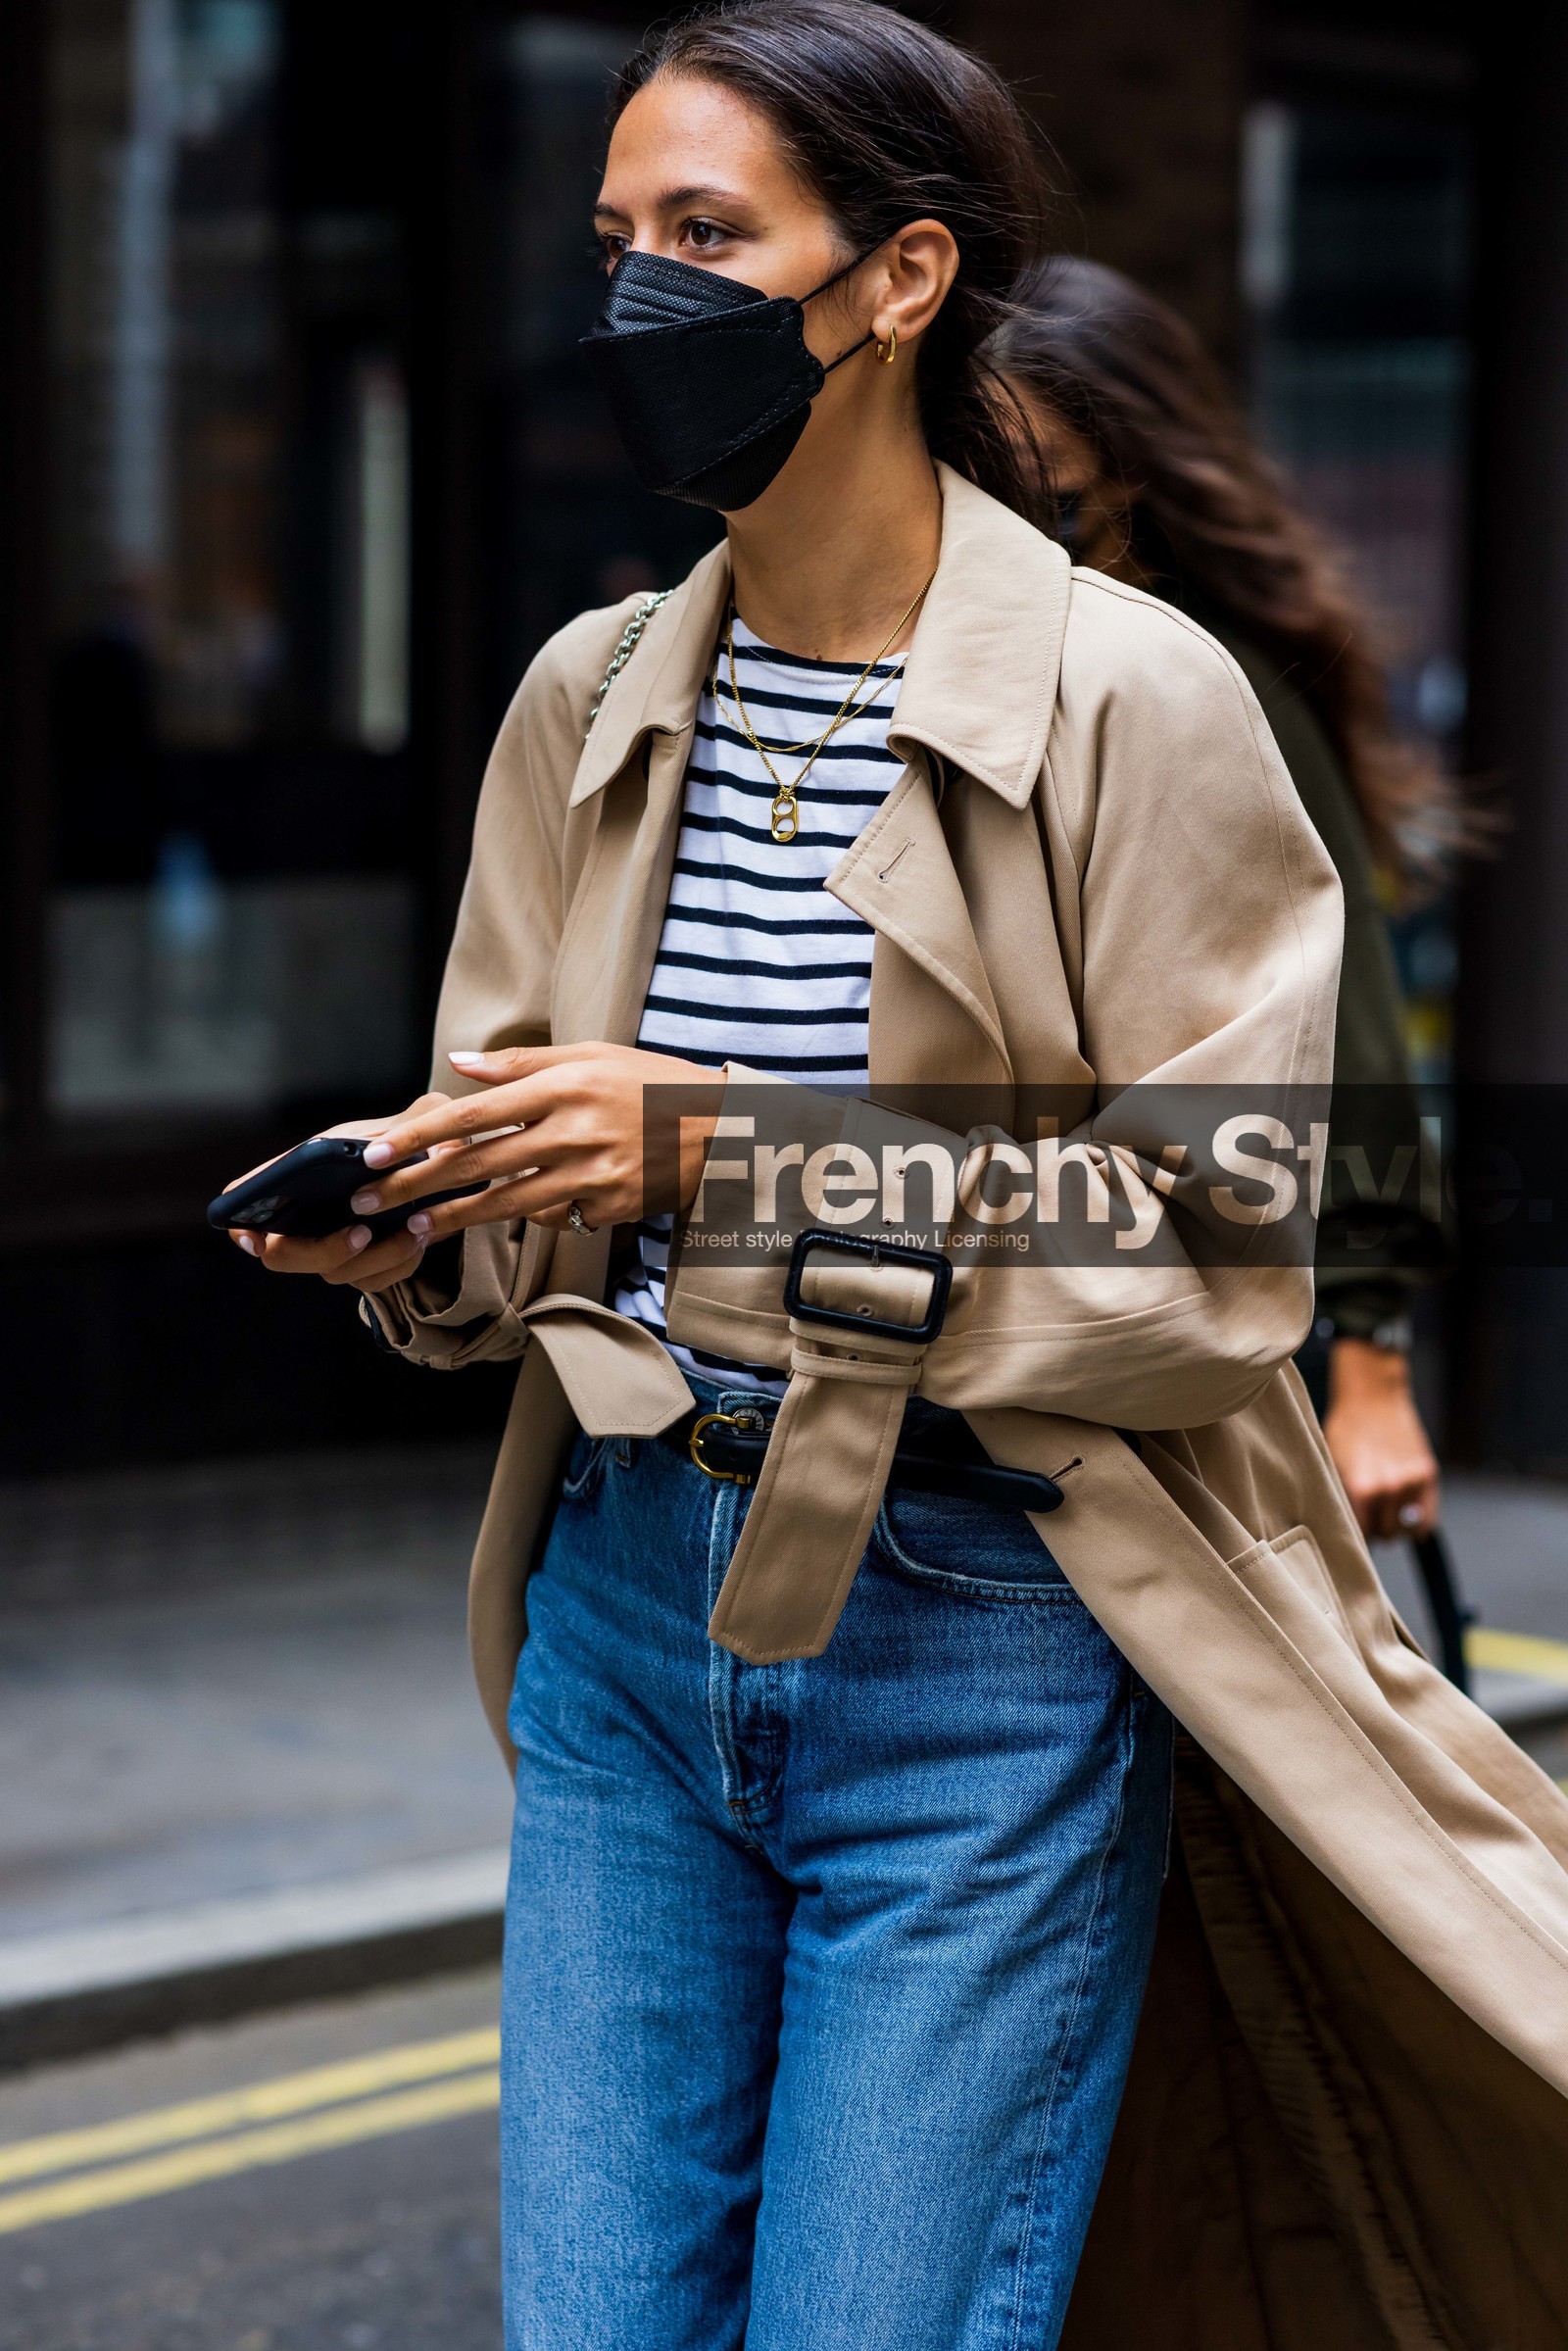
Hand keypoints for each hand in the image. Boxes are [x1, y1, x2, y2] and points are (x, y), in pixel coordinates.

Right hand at [223, 1094, 453, 1296]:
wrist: (438, 1165)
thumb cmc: (403, 1144)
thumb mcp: (398, 1128)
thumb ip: (390, 1133)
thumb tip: (375, 1152)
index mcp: (298, 1178)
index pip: (247, 1202)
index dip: (240, 1225)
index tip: (254, 1239)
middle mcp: (305, 1218)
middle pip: (284, 1255)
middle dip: (322, 1251)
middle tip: (362, 1233)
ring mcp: (331, 1247)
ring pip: (335, 1274)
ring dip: (376, 1258)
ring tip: (412, 1231)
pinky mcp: (363, 1268)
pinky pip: (372, 1282)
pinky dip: (398, 1265)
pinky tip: (420, 1239)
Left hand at [340, 1043, 722, 1243]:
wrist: (720, 1128)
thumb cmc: (648, 1084)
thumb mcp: (590, 1055)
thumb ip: (522, 1063)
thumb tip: (460, 1063)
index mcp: (563, 1085)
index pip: (475, 1113)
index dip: (420, 1135)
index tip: (378, 1151)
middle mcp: (573, 1130)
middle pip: (478, 1163)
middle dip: (416, 1184)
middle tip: (369, 1198)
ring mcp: (592, 1174)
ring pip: (506, 1202)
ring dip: (454, 1217)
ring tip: (415, 1226)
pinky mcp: (609, 1206)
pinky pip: (552, 1218)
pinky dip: (525, 1216)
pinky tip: (505, 1214)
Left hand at [1322, 1338, 1440, 1541]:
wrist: (1372, 1397)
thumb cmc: (1345, 1430)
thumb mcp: (1333, 1465)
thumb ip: (1343, 1499)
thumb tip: (1344, 1531)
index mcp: (1361, 1489)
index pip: (1362, 1536)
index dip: (1355, 1537)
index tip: (1351, 1535)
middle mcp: (1390, 1489)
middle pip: (1386, 1534)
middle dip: (1376, 1530)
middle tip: (1368, 1517)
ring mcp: (1413, 1482)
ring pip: (1407, 1529)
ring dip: (1396, 1527)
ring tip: (1384, 1515)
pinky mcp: (1428, 1474)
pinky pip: (1427, 1518)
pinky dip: (1418, 1524)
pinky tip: (1405, 1518)